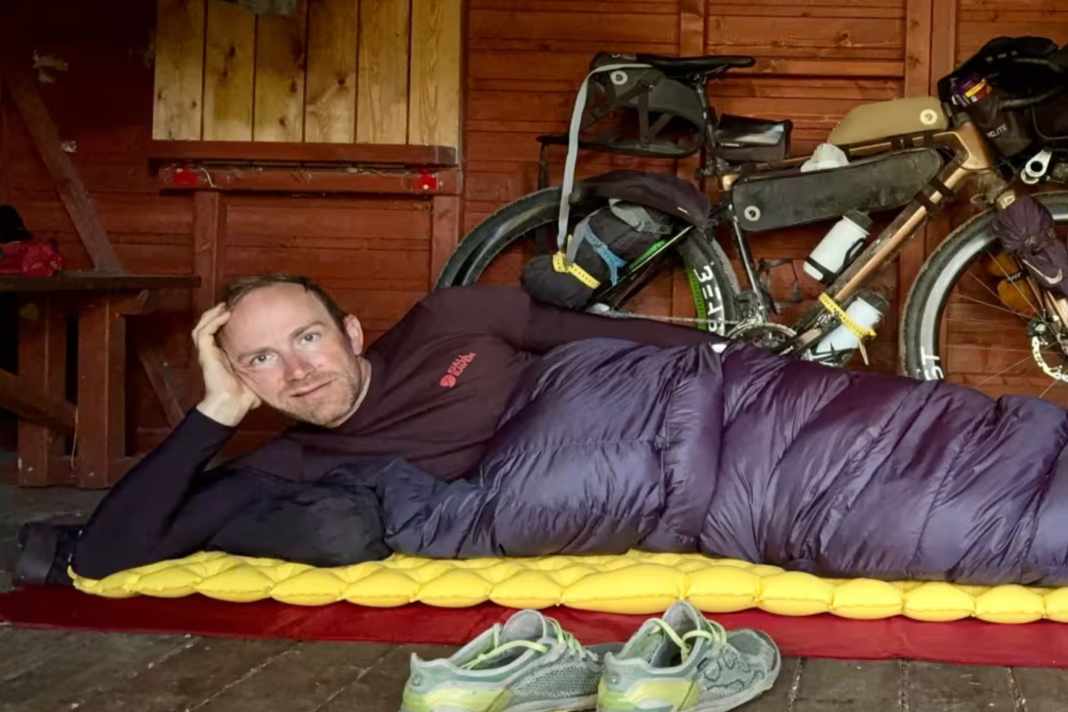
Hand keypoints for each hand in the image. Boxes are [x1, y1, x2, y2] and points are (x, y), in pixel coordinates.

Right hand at [192, 303, 260, 425]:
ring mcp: (208, 354)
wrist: (233, 406)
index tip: (239, 310)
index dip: (225, 321)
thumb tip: (292, 368)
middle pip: (207, 326)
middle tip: (230, 304)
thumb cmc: (246, 396)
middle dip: (216, 313)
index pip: (219, 333)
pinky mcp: (206, 355)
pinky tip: (224, 314)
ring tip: (224, 306)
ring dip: (212, 314)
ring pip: (201, 327)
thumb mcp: (260, 375)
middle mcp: (213, 353)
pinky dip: (213, 321)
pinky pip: (203, 333)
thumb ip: (270, 369)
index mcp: (223, 356)